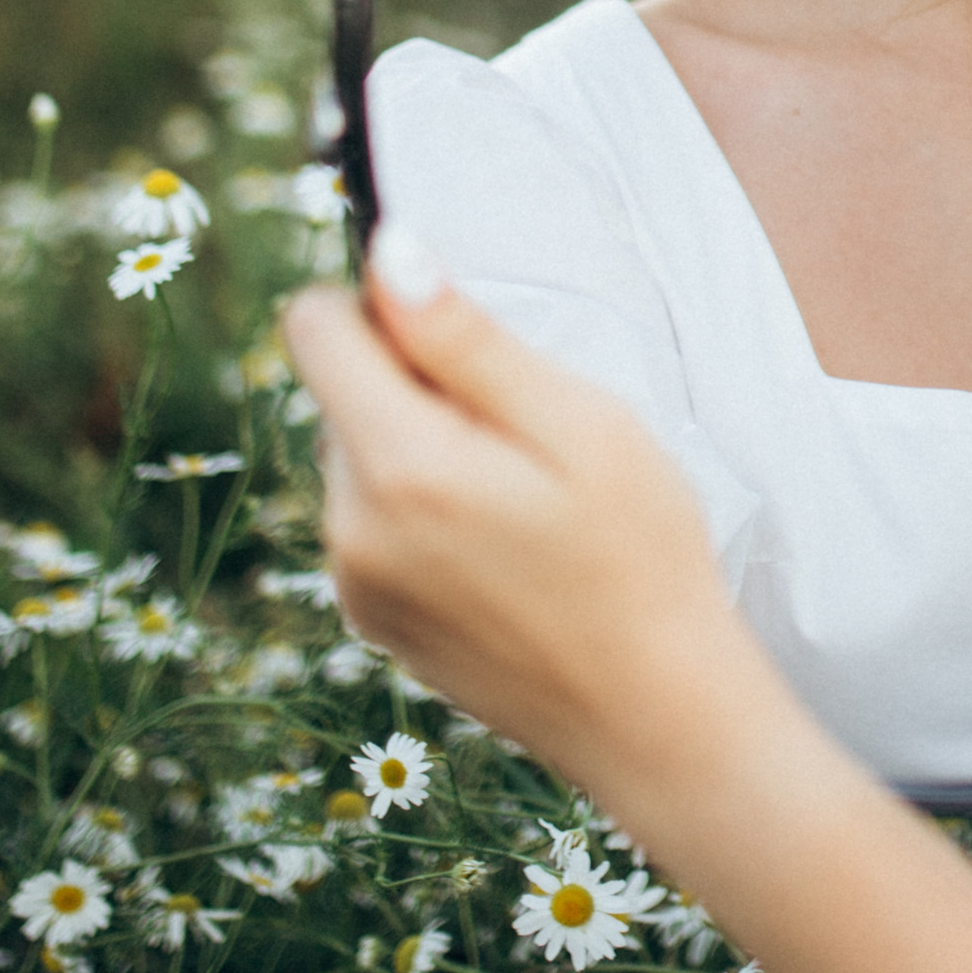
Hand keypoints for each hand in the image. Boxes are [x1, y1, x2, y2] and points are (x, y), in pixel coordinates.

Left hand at [283, 236, 761, 807]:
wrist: (657, 720)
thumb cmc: (639, 558)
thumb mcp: (579, 425)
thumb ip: (467, 339)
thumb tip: (387, 252)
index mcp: (397, 465)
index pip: (315, 327)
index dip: (382, 303)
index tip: (462, 335)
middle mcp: (348, 526)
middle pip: (342, 393)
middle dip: (418, 386)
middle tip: (526, 436)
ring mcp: (354, 583)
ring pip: (359, 457)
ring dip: (422, 449)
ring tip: (525, 499)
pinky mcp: (374, 622)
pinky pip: (372, 522)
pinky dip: (424, 511)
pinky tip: (507, 550)